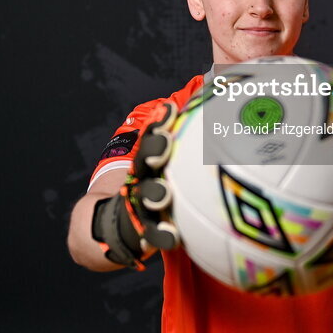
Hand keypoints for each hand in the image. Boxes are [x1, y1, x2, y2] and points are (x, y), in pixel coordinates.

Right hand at [90, 102, 180, 268]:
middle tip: (164, 142)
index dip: (160, 123)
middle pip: (145, 163)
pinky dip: (162, 236)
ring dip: (154, 193)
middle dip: (153, 150)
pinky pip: (154, 237)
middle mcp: (143, 181)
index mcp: (149, 163)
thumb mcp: (167, 163)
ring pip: (147, 198)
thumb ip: (184, 138)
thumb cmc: (158, 189)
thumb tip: (215, 94)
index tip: (170, 109)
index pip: (153, 139)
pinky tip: (171, 236)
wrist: (116, 229)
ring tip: (162, 193)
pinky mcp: (146, 236)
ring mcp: (142, 208)